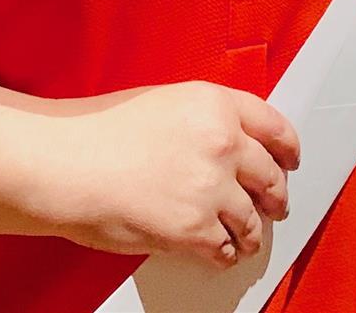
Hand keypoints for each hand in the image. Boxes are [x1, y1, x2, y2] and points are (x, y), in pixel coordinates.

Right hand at [30, 82, 300, 265]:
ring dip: (250, 232)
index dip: (288, 148)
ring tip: (244, 238)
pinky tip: (216, 251)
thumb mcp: (165, 102)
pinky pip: (225, 249)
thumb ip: (204, 120)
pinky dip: (223, 254)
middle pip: (271, 175)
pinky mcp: (195, 229)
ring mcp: (213, 188)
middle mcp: (223, 142)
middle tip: (273, 205)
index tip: (291, 159)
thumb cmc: (98, 131)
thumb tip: (225, 145)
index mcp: (216, 104)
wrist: (64, 163)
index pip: (275, 126)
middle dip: (275, 194)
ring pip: (252, 219)